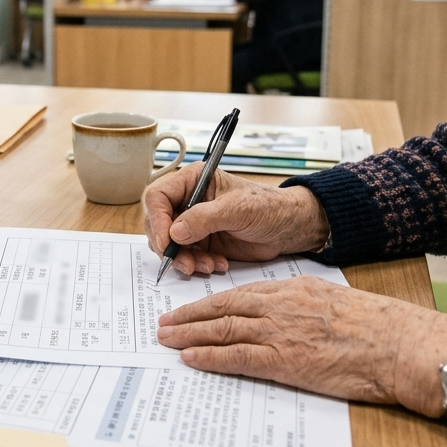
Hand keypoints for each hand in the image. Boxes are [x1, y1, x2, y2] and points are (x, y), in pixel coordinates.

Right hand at [142, 167, 329, 274]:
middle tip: (185, 262)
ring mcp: (192, 223)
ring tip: (206, 266)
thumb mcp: (238, 209)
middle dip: (169, 246)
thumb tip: (174, 232)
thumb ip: (205, 218)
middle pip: (157, 223)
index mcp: (192, 181)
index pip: (157, 197)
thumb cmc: (268, 207)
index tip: (168, 243)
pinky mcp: (200, 243)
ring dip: (183, 260)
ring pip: (168, 244)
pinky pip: (185, 257)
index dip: (158, 220)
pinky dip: (196, 265)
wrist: (288, 228)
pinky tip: (217, 265)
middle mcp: (187, 201)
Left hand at [157, 277, 446, 416]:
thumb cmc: (374, 327)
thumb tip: (284, 316)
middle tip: (164, 323)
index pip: (240, 294)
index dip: (210, 302)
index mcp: (292, 290)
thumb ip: (303, 305)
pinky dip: (210, 357)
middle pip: (222, 308)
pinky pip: (237, 357)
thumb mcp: (332, 301)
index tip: (190, 309)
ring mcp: (279, 332)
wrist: (395, 344)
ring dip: (190, 335)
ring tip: (167, 339)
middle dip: (189, 316)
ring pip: (222, 329)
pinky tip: (191, 358)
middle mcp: (279, 307)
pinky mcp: (284, 360)